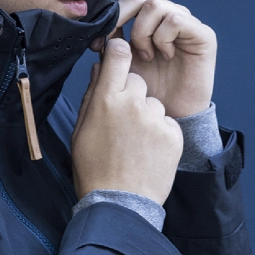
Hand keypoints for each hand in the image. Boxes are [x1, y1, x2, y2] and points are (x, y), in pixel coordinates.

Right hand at [72, 39, 182, 204]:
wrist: (119, 203)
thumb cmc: (94, 167)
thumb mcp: (81, 128)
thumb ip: (92, 94)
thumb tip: (99, 69)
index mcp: (106, 99)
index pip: (119, 54)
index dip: (119, 51)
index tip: (119, 55)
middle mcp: (132, 103)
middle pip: (137, 80)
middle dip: (131, 93)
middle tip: (123, 119)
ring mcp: (155, 118)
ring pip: (153, 102)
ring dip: (146, 114)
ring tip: (135, 141)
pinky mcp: (173, 134)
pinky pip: (166, 121)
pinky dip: (160, 132)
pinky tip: (148, 150)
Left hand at [94, 0, 216, 117]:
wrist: (165, 113)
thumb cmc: (142, 86)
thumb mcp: (117, 57)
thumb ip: (109, 33)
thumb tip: (93, 14)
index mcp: (147, 13)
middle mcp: (168, 11)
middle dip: (120, 11)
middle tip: (110, 38)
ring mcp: (186, 21)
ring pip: (154, 4)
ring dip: (140, 32)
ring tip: (142, 55)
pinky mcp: (202, 34)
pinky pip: (174, 19)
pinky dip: (160, 38)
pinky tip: (160, 56)